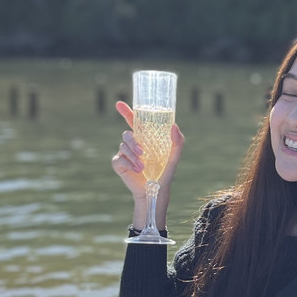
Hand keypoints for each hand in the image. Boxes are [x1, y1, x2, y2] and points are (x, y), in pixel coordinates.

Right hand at [111, 102, 184, 222]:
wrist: (155, 192)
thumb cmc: (165, 174)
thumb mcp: (174, 158)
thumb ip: (177, 143)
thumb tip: (174, 126)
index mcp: (145, 139)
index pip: (134, 121)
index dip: (126, 112)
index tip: (119, 104)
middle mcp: (134, 144)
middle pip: (127, 133)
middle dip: (134, 142)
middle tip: (143, 152)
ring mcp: (125, 154)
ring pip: (123, 146)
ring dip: (133, 156)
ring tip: (143, 167)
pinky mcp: (119, 164)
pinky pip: (118, 158)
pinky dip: (128, 164)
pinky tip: (137, 170)